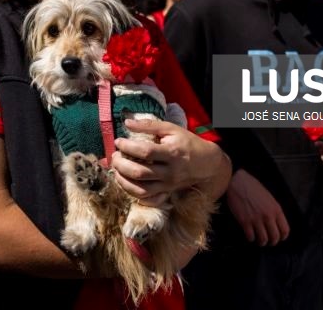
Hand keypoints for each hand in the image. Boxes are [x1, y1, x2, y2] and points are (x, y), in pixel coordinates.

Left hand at [110, 118, 229, 204]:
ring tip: (116, 170)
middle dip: (121, 164)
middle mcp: (170, 172)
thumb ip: (149, 125)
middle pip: (140, 173)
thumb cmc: (187, 143)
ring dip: (123, 181)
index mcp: (171, 153)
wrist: (208, 164)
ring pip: (140, 190)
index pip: (145, 151)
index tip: (118, 141)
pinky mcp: (167, 193)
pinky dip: (134, 194)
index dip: (127, 146)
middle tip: (114, 156)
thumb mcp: (171, 129)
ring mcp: (168, 185)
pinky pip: (148, 200)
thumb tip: (127, 123)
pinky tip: (127, 183)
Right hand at [226, 169, 289, 246]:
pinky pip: (250, 236)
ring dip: (261, 242)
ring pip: (263, 239)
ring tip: (259, 241)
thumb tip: (275, 223)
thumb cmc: (252, 187)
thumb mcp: (269, 197)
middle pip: (275, 237)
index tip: (278, 238)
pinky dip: (250, 238)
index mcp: (276, 209)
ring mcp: (256, 219)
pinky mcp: (244, 221)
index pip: (285, 230)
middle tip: (268, 241)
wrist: (237, 182)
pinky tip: (249, 235)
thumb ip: (273, 210)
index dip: (282, 237)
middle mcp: (268, 215)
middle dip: (272, 242)